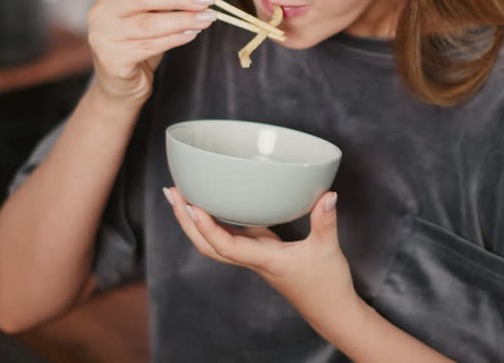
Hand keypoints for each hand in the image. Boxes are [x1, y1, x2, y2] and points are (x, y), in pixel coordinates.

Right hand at [85, 0, 213, 103]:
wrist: (120, 84)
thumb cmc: (136, 45)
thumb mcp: (147, 17)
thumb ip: (163, 2)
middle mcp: (101, 12)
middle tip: (206, 0)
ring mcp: (103, 36)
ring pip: (149, 24)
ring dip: (182, 19)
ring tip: (206, 18)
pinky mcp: (112, 60)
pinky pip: (150, 46)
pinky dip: (174, 39)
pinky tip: (192, 34)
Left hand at [164, 187, 356, 324]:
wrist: (331, 311)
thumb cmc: (327, 286)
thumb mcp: (327, 250)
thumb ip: (325, 222)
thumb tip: (327, 195)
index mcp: (263, 260)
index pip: (225, 246)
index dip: (205, 226)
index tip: (191, 204)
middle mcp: (253, 260)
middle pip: (208, 244)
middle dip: (186, 220)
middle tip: (172, 192)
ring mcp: (256, 258)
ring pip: (217, 242)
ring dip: (197, 221)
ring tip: (183, 195)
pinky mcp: (264, 254)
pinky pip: (234, 236)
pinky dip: (220, 221)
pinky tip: (218, 203)